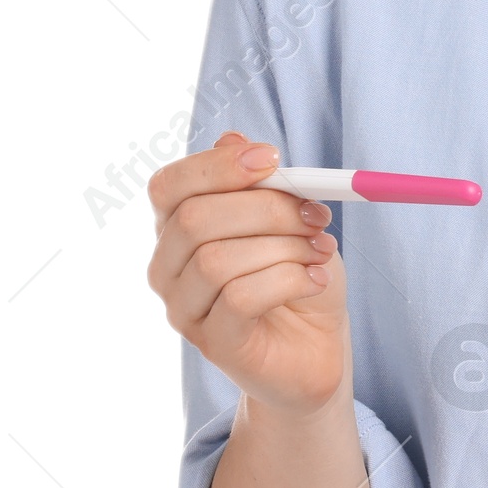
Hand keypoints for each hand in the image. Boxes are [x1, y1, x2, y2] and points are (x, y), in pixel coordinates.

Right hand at [147, 129, 350, 416]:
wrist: (318, 347)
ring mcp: (184, 310)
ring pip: (218, 260)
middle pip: (196, 219)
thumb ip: (262, 184)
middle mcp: (167, 269)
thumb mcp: (289, 221)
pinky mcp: (215, 344)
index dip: (217, 166)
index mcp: (177, 229)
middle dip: (268, 208)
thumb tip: (235, 140)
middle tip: (317, 215)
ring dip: (284, 247)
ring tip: (320, 251)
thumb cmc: (297, 277)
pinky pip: (240, 298)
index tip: (273, 158)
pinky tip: (316, 280)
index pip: (169, 186)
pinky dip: (289, 280)